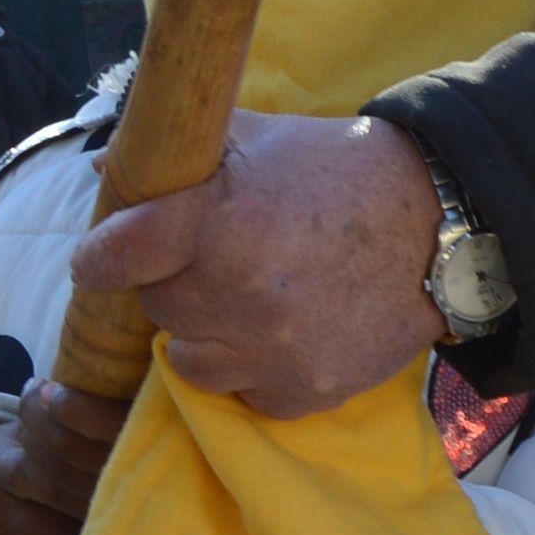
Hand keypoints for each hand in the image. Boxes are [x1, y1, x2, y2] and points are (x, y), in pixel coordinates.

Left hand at [71, 111, 441, 415]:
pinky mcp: (303, 390)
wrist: (436, 224)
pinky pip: (244, 394)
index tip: (98, 261)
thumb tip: (106, 167)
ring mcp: (272, 349)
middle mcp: (239, 292)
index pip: (118, 256)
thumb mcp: (257, 139)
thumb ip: (179, 155)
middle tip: (208, 262)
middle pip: (156, 306)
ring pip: (189, 361)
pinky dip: (251, 369)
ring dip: (204, 334)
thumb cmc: (337, 171)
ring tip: (241, 302)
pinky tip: (279, 333)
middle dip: (171, 283)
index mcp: (220, 222)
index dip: (99, 258)